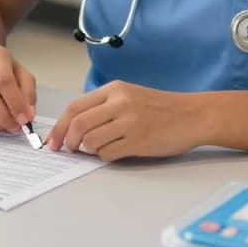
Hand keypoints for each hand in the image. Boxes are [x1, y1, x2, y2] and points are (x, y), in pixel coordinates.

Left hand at [44, 81, 205, 159]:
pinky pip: (108, 154)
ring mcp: (129, 123)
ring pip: (91, 141)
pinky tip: (115, 152)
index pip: (74, 107)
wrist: (194, 115)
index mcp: (114, 90)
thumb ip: (104, 106)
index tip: (53, 140)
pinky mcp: (139, 142)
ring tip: (100, 148)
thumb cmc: (161, 108)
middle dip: (68, 141)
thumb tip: (74, 127)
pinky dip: (105, 156)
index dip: (59, 126)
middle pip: (78, 125)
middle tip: (69, 149)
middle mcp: (120, 103)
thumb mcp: (130, 95)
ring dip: (89, 150)